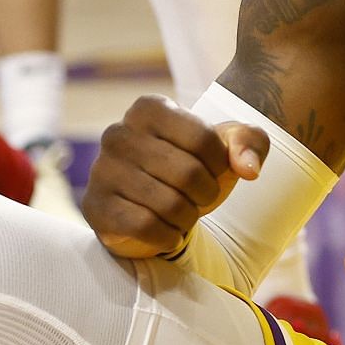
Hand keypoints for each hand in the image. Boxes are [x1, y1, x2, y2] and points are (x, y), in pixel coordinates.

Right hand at [82, 96, 269, 258]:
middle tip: (197, 198)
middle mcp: (118, 133)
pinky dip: (167, 236)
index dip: (220, 164)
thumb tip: (249, 169)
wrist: (156, 208)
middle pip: (189, 173)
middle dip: (205, 195)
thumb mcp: (226, 148)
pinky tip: (165, 232)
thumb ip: (250, 143)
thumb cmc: (193, 169)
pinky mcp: (95, 207)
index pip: (205, 139)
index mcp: (148, 108)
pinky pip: (145, 226)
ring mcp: (101, 170)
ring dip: (187, 218)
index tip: (211, 170)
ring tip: (180, 213)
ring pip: (168, 204)